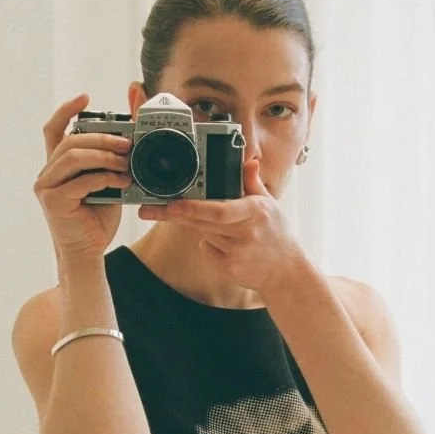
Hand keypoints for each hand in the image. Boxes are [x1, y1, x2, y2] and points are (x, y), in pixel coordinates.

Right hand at [34, 93, 132, 259]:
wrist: (88, 252)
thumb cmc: (97, 218)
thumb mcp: (108, 181)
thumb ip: (112, 159)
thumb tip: (132, 132)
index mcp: (58, 165)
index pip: (54, 129)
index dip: (67, 110)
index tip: (86, 97)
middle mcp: (48, 173)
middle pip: (71, 140)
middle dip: (102, 137)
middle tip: (128, 142)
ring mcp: (47, 187)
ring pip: (74, 156)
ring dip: (104, 156)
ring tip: (127, 162)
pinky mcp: (53, 201)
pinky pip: (80, 181)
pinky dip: (105, 178)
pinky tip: (122, 182)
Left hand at [138, 157, 304, 295]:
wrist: (285, 272)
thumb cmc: (276, 234)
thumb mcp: (269, 205)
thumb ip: (253, 183)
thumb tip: (249, 161)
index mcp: (255, 212)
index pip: (219, 210)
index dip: (193, 208)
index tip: (172, 204)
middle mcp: (246, 233)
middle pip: (201, 222)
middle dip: (175, 214)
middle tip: (149, 209)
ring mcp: (236, 254)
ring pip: (203, 234)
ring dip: (202, 228)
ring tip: (227, 230)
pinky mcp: (229, 269)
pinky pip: (207, 251)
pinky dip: (209, 246)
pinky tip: (228, 248)